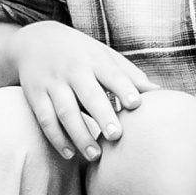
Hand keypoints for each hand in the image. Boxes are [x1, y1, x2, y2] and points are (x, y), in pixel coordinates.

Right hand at [8, 21, 155, 160]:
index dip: (123, 88)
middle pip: (88, 95)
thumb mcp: (104, 55)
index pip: (111, 74)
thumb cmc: (80, 52)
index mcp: (94, 60)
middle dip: (102, 115)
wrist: (35, 39)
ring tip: (95, 155)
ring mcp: (52, 83)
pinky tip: (69, 153)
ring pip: (65, 111)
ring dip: (79, 134)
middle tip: (116, 136)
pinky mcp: (35, 95)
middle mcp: (73, 70)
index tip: (135, 105)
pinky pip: (45, 119)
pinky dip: (56, 137)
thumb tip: (159, 92)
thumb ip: (129, 75)